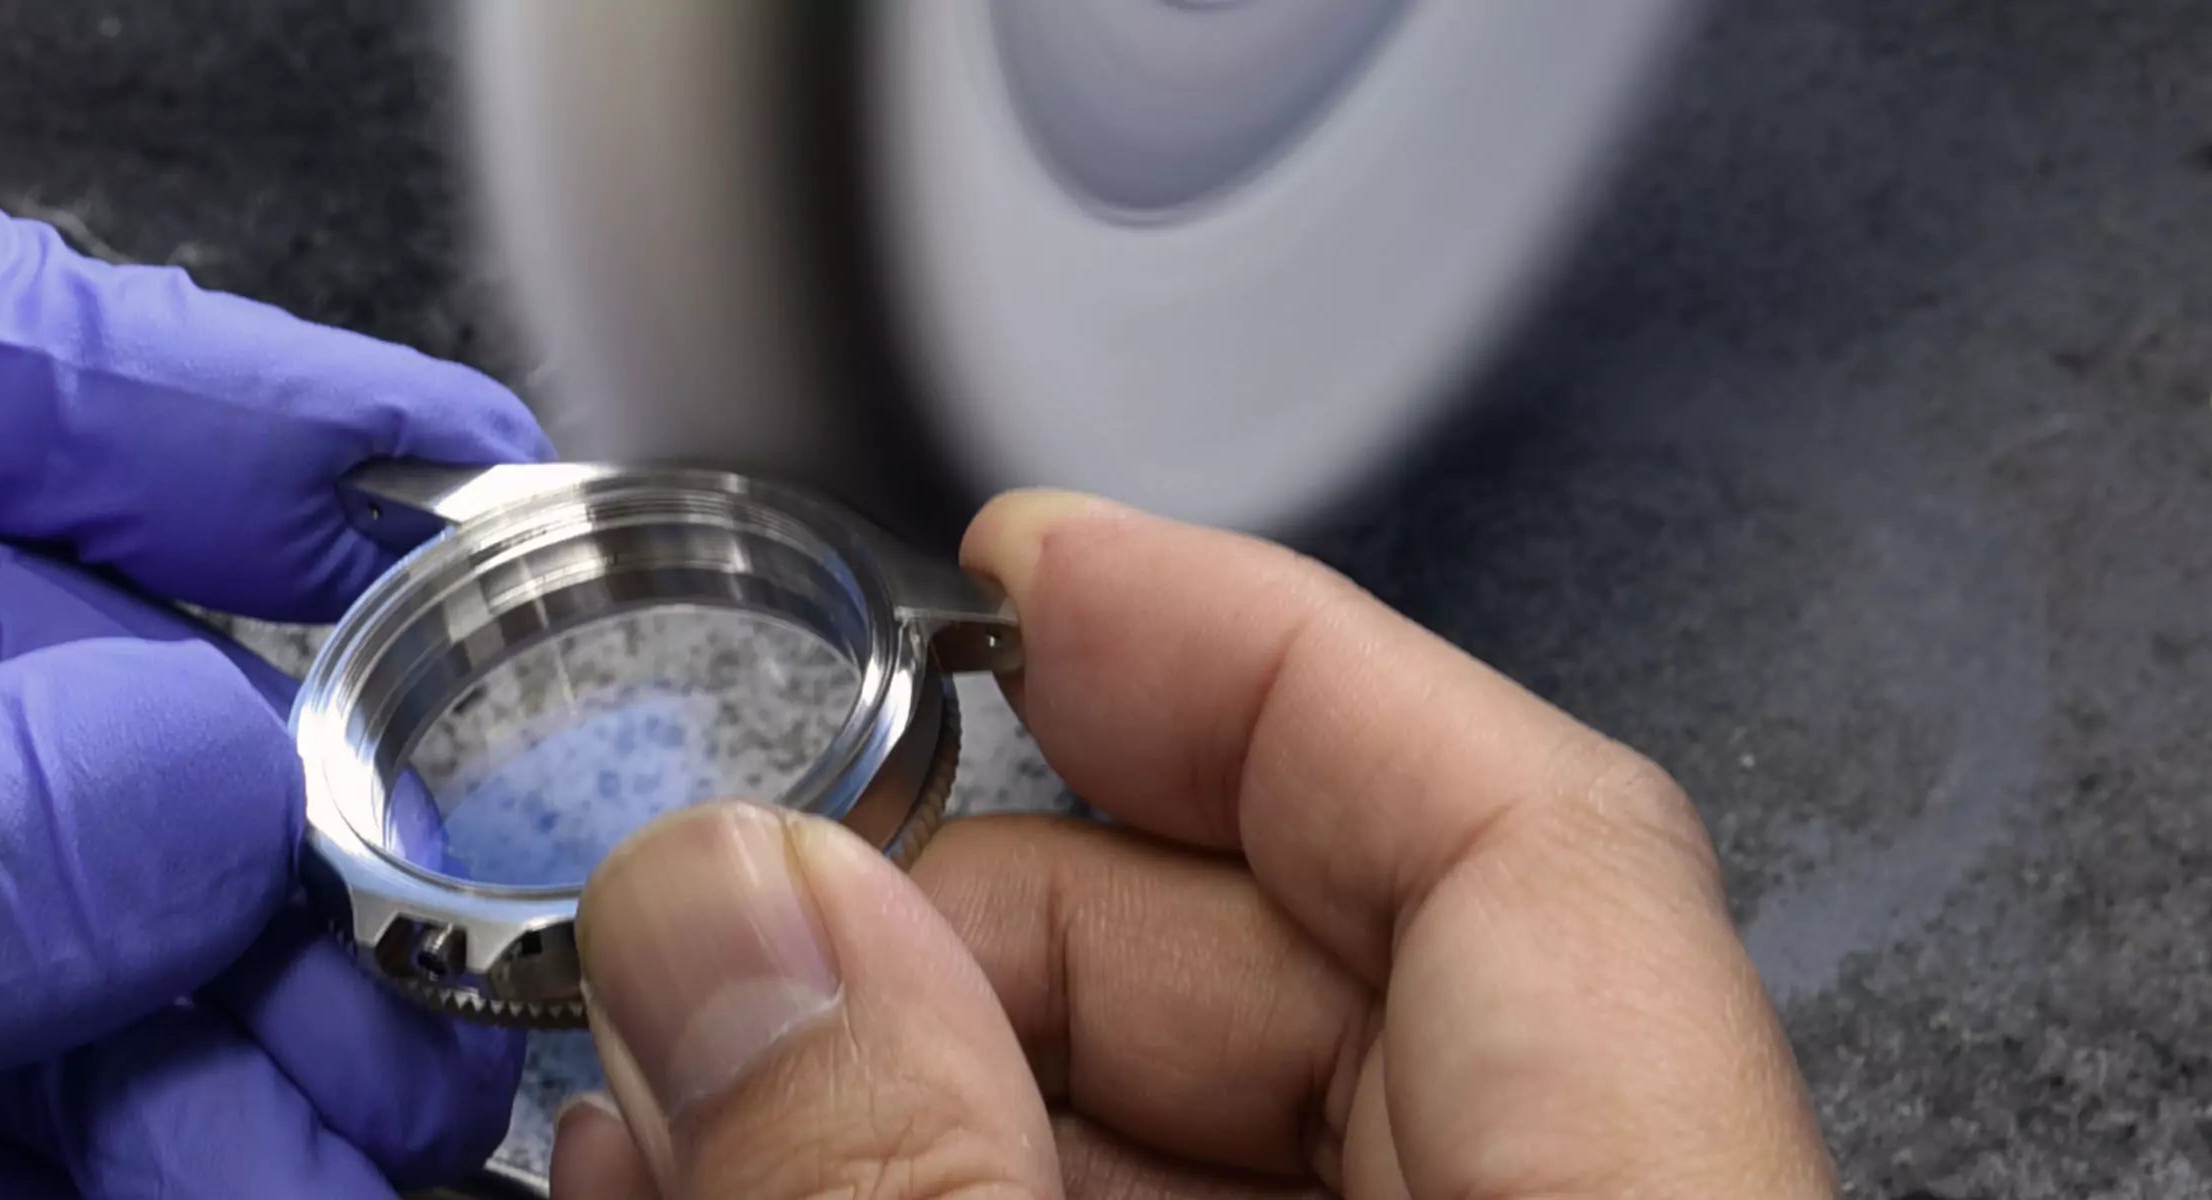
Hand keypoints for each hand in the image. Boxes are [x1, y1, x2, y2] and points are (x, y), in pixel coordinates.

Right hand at [549, 492, 1836, 1197]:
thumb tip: (734, 925)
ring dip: (914, 1075)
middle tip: (756, 903)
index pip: (1529, 844)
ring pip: (1196, 1144)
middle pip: (1327, 980)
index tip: (1024, 576)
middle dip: (1000, 903)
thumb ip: (914, 1179)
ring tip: (683, 1076)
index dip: (1265, 658)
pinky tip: (752, 1189)